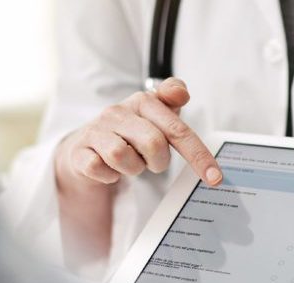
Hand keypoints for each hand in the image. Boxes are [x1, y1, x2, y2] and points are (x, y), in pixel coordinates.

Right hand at [54, 78, 222, 194]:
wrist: (87, 145)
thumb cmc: (130, 131)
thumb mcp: (155, 115)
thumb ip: (172, 99)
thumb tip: (181, 92)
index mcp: (143, 101)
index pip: (177, 129)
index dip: (198, 155)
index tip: (214, 178)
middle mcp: (118, 112)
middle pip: (153, 144)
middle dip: (158, 161)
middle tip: (152, 162)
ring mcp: (96, 131)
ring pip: (123, 157)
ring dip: (133, 169)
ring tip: (129, 164)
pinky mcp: (79, 151)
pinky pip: (98, 168)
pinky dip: (109, 176)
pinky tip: (109, 170)